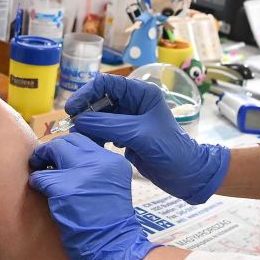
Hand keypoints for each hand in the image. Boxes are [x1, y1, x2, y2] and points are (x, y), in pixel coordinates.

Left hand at [28, 134, 157, 259]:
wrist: (114, 249)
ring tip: (42, 178)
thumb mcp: (111, 186)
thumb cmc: (110, 223)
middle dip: (51, 150)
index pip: (82, 140)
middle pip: (66, 142)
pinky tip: (41, 192)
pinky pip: (42, 177)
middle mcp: (100, 163)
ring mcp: (82, 175)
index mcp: (113, 161)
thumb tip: (64, 156)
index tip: (57, 156)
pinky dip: (37, 183)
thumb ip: (94, 169)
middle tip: (42, 160)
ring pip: (52, 154)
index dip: (65, 147)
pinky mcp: (65, 190)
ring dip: (43, 165)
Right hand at [67, 74, 229, 204]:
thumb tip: (80, 120)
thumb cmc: (170, 151)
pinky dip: (96, 137)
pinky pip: (104, 131)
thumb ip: (109, 125)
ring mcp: (130, 119)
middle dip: (86, 112)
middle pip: (100, 99)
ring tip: (82, 139)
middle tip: (74, 128)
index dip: (86, 93)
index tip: (72, 109)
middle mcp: (135, 102)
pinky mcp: (127, 135)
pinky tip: (94, 146)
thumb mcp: (139, 135)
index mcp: (142, 93)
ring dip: (89, 126)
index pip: (107, 83)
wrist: (187, 176)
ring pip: (100, 116)